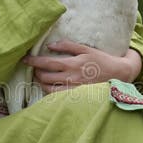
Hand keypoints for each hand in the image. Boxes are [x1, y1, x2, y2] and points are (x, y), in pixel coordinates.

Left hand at [24, 41, 141, 92]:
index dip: (33, 61)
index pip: (46, 63)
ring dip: (41, 82)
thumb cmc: (101, 60)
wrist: (118, 74)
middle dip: (36, 72)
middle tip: (35, 68)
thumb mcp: (85, 49)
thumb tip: (50, 45)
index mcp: (72, 64)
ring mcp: (73, 89)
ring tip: (41, 77)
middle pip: (44, 77)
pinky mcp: (76, 96)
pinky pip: (57, 96)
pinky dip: (49, 91)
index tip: (24, 59)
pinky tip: (50, 87)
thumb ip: (67, 46)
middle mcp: (71, 78)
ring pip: (48, 88)